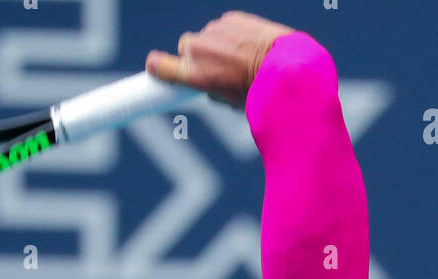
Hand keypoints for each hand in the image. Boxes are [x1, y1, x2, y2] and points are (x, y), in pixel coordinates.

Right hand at [145, 10, 296, 109]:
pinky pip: (224, 27)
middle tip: (216, 68)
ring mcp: (213, 31)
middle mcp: (198, 50)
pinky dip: (232, 35)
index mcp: (193, 75)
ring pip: (206, 36)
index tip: (153, 67)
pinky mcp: (230, 18)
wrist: (283, 68)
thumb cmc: (256, 92)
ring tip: (239, 58)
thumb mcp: (229, 102)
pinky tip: (248, 46)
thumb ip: (212, 90)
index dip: (156, 67)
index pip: (159, 66)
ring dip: (216, 45)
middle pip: (186, 47)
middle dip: (196, 56)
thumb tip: (209, 84)